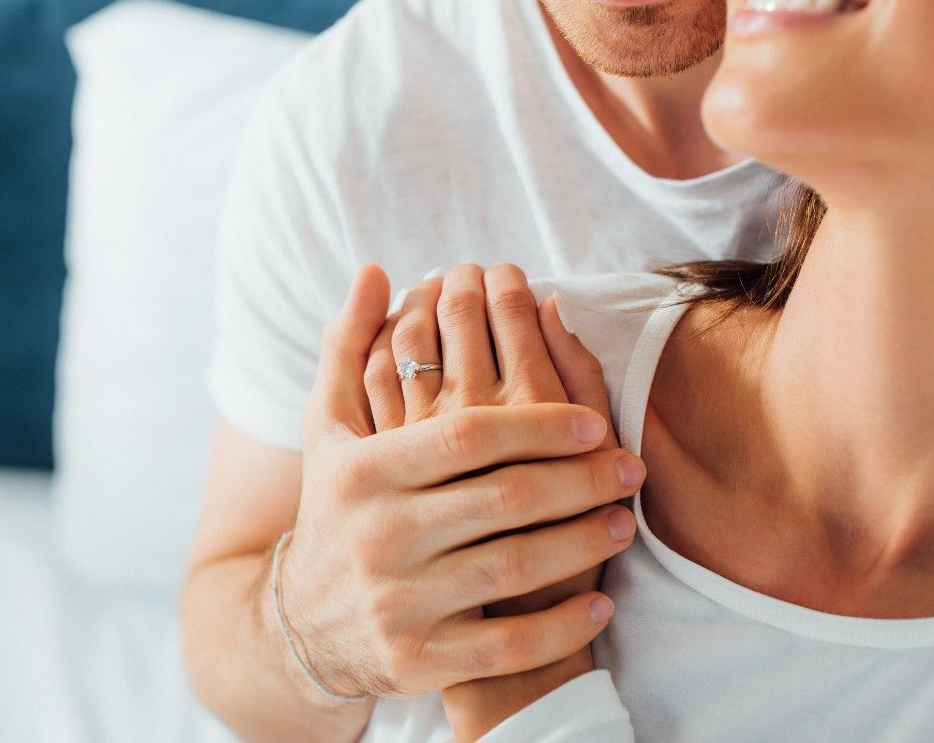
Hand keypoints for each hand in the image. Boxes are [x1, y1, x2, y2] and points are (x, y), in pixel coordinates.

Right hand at [279, 265, 640, 699]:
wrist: (303, 626)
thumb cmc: (334, 508)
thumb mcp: (328, 427)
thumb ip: (351, 346)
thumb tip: (376, 270)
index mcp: (364, 470)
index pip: (468, 435)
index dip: (539, 424)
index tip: (595, 424)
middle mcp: (378, 535)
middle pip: (504, 496)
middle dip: (581, 480)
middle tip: (631, 468)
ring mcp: (398, 603)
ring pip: (515, 567)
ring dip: (584, 543)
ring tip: (624, 522)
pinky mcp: (419, 661)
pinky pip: (508, 647)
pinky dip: (562, 627)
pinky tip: (600, 604)